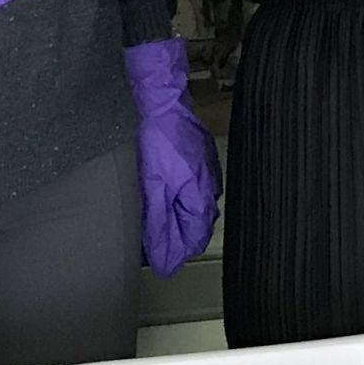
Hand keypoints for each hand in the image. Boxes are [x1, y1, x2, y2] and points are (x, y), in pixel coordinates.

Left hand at [124, 39, 218, 276]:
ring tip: (155, 225)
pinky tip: (166, 198)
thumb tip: (164, 257)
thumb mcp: (153, 186)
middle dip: (178, 239)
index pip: (195, 239)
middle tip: (153, 246)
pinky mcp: (202, 160)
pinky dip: (182, 202)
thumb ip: (160, 223)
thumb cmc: (158, 141)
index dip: (176, 253)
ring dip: (180, 221)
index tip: (159, 263)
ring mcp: (209, 171)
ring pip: (198, 208)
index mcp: (200, 195)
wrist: (165, 101)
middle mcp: (210, 187)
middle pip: (199, 225)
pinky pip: (196, 191)